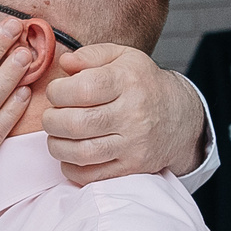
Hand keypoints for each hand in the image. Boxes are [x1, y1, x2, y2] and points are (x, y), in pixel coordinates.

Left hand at [43, 43, 207, 182]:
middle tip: (51, 116)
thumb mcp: (123, 57)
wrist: (179, 117)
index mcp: (127, 81)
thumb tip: (65, 64)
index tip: (56, 93)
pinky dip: (70, 167)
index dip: (57, 92)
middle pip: (77, 123)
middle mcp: (133, 114)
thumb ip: (91, 55)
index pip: (82, 89)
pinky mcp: (132, 168)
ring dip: (57, 145)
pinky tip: (70, 154)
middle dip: (52, 120)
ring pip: (81, 152)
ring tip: (57, 135)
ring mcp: (133, 144)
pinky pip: (91, 175)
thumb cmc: (143, 84)